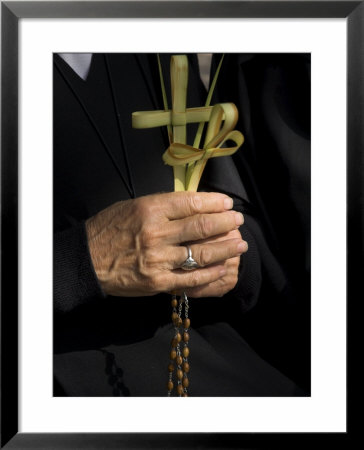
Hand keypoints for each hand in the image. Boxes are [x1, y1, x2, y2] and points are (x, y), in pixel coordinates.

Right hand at [85, 192, 247, 297]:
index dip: (215, 203)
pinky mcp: (158, 282)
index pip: (191, 202)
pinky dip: (211, 272)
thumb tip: (194, 204)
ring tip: (240, 243)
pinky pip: (192, 278)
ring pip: (202, 252)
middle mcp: (157, 233)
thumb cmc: (109, 229)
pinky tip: (223, 267)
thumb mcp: (133, 206)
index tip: (228, 203)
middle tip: (238, 221)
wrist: (88, 260)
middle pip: (201, 226)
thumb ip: (163, 205)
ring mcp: (159, 259)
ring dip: (226, 247)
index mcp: (150, 209)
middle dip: (226, 223)